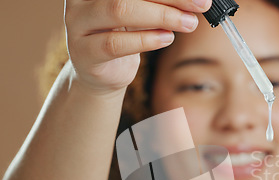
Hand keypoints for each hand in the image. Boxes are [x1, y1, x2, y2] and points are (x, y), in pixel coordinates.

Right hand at [64, 0, 211, 92]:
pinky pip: (115, 43)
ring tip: (188, 23)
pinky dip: (146, 40)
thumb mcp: (141, 11)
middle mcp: (82, 0)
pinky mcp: (84, 53)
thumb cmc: (124, 35)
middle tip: (200, 5)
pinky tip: (167, 38)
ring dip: (161, 16)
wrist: (102, 74)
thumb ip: (159, 2)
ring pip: (120, 11)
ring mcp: (78, 25)